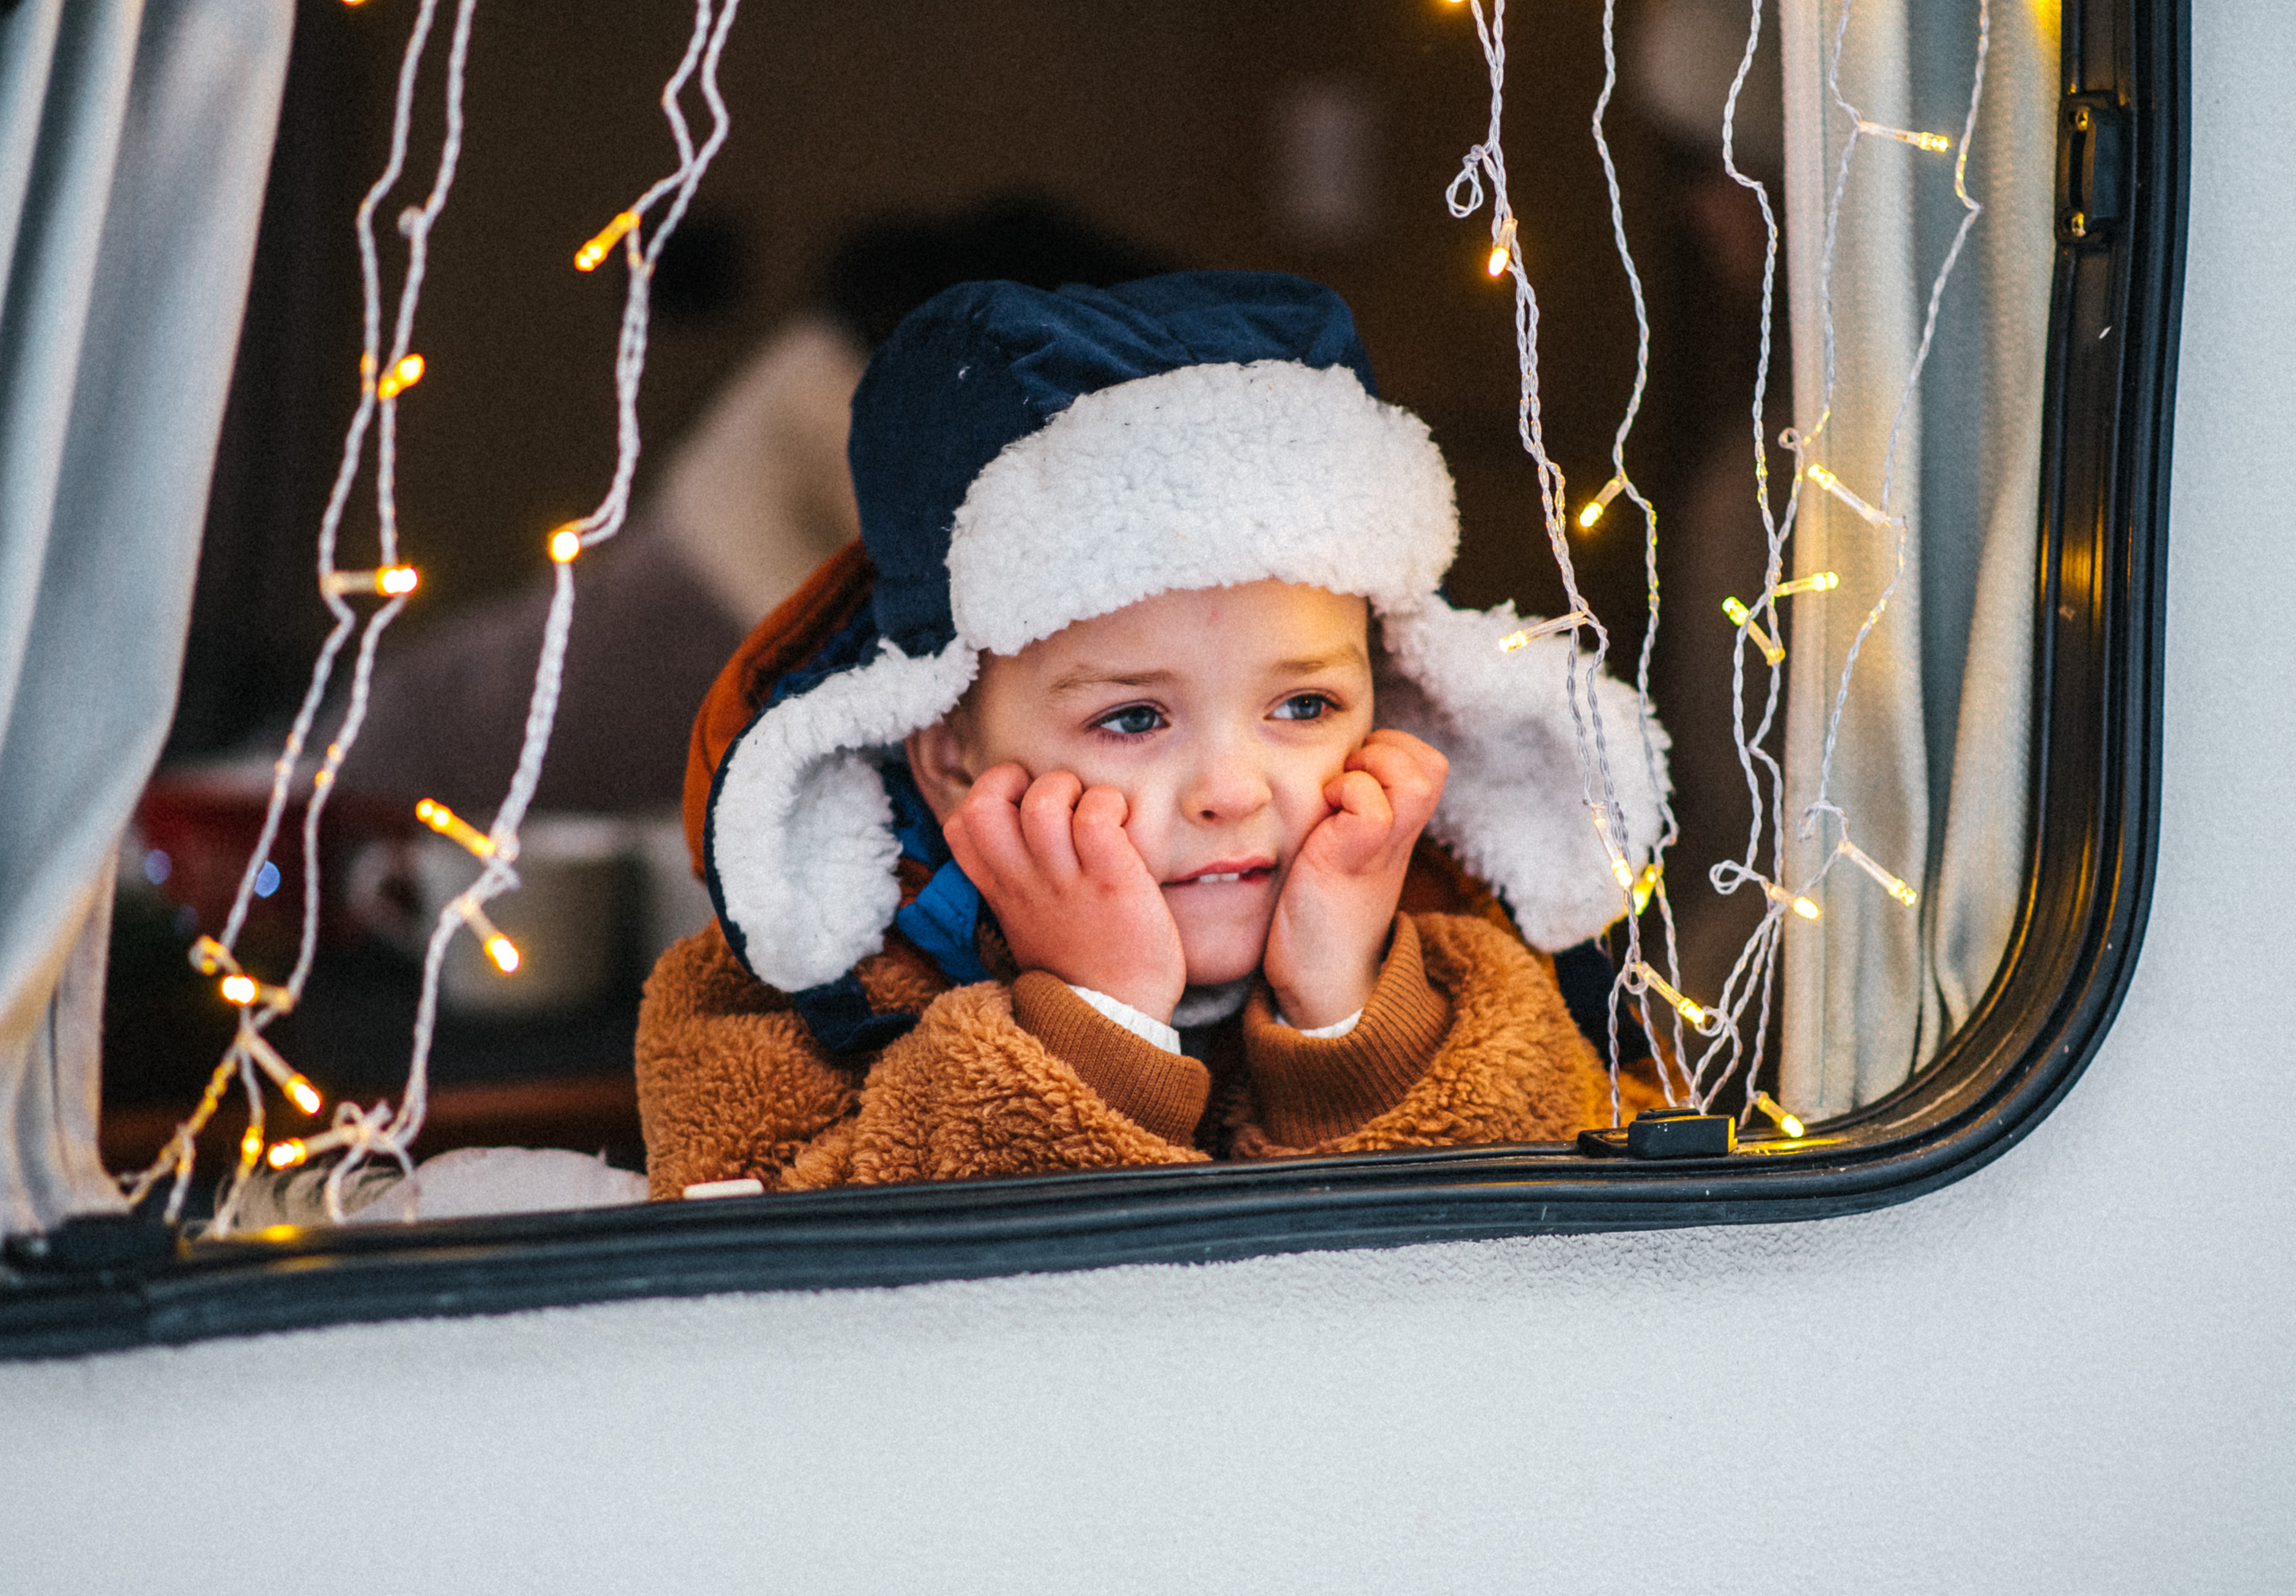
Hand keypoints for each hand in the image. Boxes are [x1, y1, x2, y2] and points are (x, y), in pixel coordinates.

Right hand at [941, 763, 1187, 1021]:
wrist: (1118, 1020)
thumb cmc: (1084, 965)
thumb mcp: (1030, 922)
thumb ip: (1019, 880)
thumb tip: (1026, 834)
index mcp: (1004, 889)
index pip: (961, 823)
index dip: (988, 796)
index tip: (1022, 807)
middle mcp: (1026, 881)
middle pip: (984, 803)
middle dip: (1018, 779)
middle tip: (1057, 801)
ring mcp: (1066, 880)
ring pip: (1043, 802)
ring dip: (1071, 789)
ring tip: (1094, 811)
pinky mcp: (1112, 880)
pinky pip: (1096, 818)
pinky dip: (1108, 807)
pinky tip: (1123, 826)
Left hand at [1262, 729, 1447, 1028]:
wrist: (1320, 982)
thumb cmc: (1318, 915)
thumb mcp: (1343, 854)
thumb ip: (1348, 816)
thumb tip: (1322, 772)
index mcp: (1397, 831)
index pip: (1426, 763)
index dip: (1391, 752)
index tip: (1351, 776)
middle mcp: (1399, 836)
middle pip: (1432, 764)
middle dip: (1386, 751)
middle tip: (1345, 779)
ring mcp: (1381, 849)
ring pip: (1415, 776)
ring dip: (1371, 769)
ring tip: (1336, 794)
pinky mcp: (1354, 861)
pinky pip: (1372, 806)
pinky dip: (1346, 796)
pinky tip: (1321, 821)